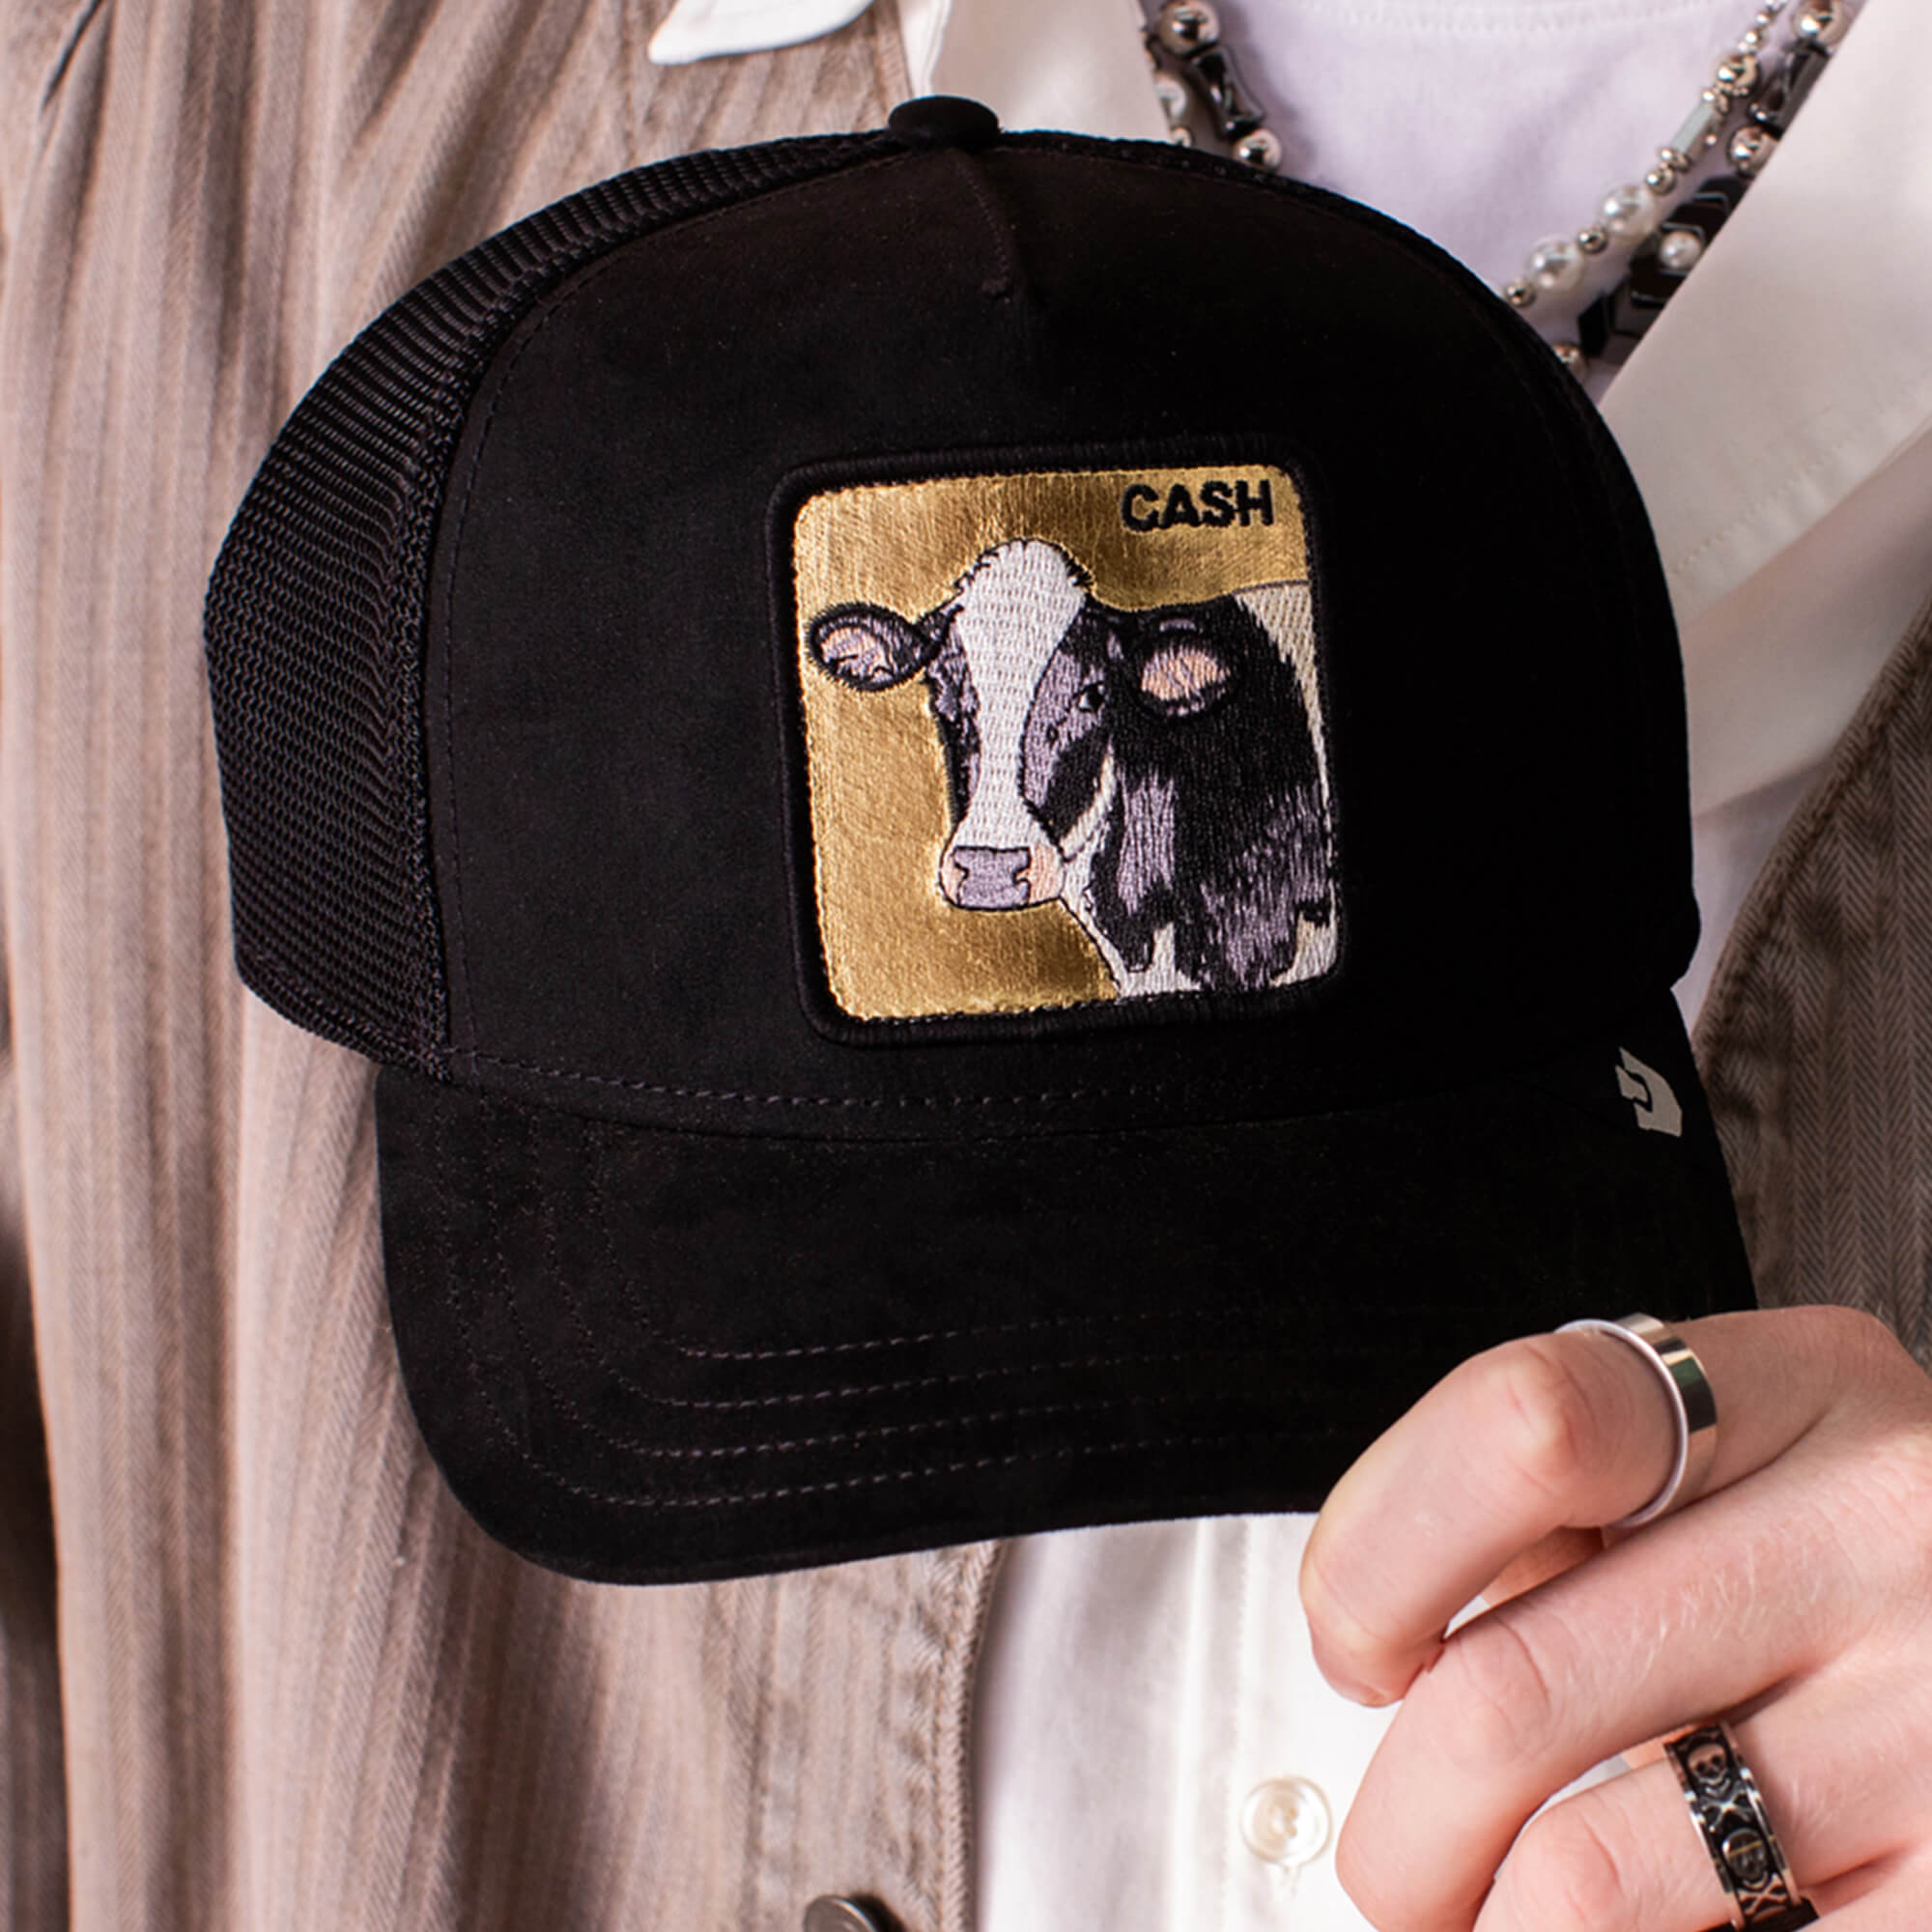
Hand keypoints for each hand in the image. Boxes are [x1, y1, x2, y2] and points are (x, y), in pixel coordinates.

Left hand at [1299, 1305, 1931, 1930]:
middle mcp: (1883, 1523)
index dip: (1380, 1555)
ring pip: (1586, 1876)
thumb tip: (1371, 1657)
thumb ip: (1558, 1527)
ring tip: (1489, 1926)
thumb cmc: (1831, 1572)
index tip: (1359, 1653)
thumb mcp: (1722, 1482)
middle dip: (1403, 1829)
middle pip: (1513, 1688)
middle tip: (1397, 1872)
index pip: (1521, 1424)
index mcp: (1793, 1388)